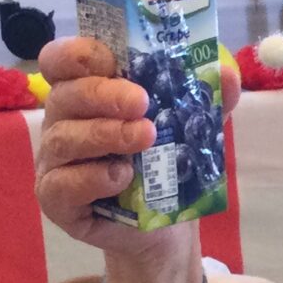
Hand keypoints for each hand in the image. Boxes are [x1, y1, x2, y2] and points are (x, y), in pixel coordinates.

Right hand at [33, 36, 244, 254]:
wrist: (164, 228)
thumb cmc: (164, 166)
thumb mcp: (190, 128)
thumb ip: (204, 100)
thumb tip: (227, 74)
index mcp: (85, 93)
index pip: (61, 60)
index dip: (81, 54)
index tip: (114, 61)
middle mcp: (63, 122)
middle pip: (65, 95)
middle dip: (104, 94)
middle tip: (143, 103)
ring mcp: (55, 162)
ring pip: (62, 139)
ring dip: (104, 134)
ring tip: (145, 137)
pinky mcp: (56, 201)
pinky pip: (60, 184)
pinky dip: (91, 178)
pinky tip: (122, 176)